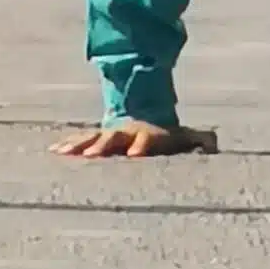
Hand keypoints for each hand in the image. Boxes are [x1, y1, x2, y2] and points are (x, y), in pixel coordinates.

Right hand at [53, 120, 218, 159]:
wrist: (145, 112)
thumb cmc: (167, 136)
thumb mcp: (185, 137)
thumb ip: (200, 141)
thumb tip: (214, 144)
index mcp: (149, 135)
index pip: (146, 140)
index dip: (142, 145)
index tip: (135, 154)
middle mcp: (127, 133)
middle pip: (115, 139)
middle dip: (104, 147)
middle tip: (94, 156)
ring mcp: (111, 135)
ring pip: (94, 138)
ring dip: (81, 146)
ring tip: (65, 153)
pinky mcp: (98, 139)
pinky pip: (82, 141)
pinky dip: (70, 145)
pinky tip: (55, 151)